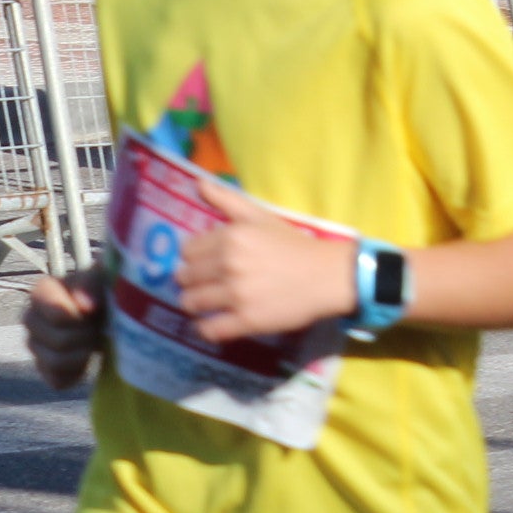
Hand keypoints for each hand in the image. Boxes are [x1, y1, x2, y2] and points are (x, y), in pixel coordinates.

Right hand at [22, 271, 105, 390]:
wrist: (111, 312)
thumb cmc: (105, 290)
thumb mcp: (104, 276)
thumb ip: (92, 283)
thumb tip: (84, 306)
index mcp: (42, 292)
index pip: (58, 316)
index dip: (81, 319)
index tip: (95, 311)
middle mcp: (31, 318)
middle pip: (58, 341)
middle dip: (85, 337)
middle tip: (98, 327)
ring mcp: (35, 345)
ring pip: (54, 363)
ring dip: (82, 355)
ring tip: (94, 342)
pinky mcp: (44, 369)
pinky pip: (57, 381)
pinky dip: (76, 373)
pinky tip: (86, 359)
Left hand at [173, 181, 361, 342]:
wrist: (327, 276)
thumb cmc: (293, 245)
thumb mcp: (261, 216)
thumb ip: (227, 199)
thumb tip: (198, 182)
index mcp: (231, 237)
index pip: (187, 251)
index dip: (192, 257)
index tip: (202, 262)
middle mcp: (229, 264)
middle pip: (185, 277)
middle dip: (190, 281)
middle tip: (203, 284)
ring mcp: (237, 294)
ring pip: (191, 303)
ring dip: (193, 304)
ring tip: (204, 304)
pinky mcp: (247, 320)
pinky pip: (210, 330)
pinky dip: (205, 328)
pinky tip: (211, 323)